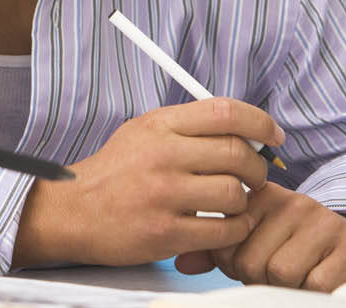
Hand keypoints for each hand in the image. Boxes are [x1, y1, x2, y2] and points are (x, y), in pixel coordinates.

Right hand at [14, 97, 284, 266]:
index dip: (260, 122)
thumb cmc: (113, 173)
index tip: (273, 136)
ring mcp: (164, 195)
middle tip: (254, 177)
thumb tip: (241, 129)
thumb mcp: (141, 132)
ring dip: (244, 202)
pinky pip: (225, 231)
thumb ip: (186, 128)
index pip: (225, 112)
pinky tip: (225, 226)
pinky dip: (235, 231)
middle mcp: (162, 155)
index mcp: (158, 125)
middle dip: (257, 168)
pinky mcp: (166, 232)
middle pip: (238, 154)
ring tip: (232, 205)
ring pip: (235, 194)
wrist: (73, 211)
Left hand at [175, 181, 345, 289]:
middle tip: (270, 275)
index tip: (244, 262)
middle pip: (249, 260)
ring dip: (282, 287)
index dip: (229, 262)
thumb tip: (181, 263)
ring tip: (293, 277)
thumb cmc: (296, 245)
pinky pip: (313, 284)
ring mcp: (322, 223)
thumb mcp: (256, 239)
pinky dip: (310, 292)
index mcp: (261, 196)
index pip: (225, 237)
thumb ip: (217, 249)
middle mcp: (291, 202)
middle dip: (255, 278)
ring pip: (278, 272)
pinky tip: (316, 280)